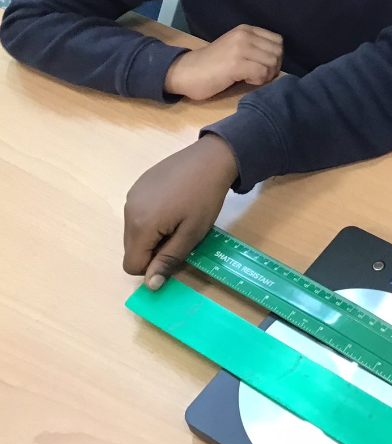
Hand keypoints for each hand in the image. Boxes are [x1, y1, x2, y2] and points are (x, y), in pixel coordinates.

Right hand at [123, 134, 238, 289]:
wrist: (210, 158)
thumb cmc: (205, 198)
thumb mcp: (192, 234)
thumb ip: (169, 260)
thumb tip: (150, 285)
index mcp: (140, 225)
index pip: (132, 265)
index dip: (153, 266)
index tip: (175, 252)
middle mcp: (128, 210)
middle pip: (132, 248)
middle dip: (153, 250)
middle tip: (180, 234)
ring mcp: (131, 195)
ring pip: (134, 232)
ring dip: (153, 235)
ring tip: (179, 218)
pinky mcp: (138, 185)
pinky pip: (138, 214)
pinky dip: (152, 218)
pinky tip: (174, 204)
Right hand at [165, 24, 282, 99]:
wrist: (185, 71)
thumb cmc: (212, 64)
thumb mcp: (236, 48)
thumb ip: (255, 48)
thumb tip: (279, 60)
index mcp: (246, 30)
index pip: (278, 41)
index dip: (274, 56)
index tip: (260, 65)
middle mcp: (245, 35)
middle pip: (278, 53)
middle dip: (272, 68)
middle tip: (256, 74)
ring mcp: (240, 48)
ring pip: (272, 63)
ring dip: (264, 75)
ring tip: (248, 77)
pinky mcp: (236, 63)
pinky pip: (262, 73)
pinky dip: (257, 81)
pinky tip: (243, 80)